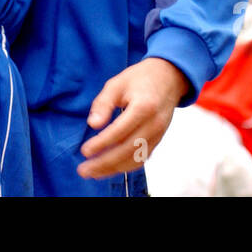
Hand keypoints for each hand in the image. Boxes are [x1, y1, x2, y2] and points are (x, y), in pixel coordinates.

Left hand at [78, 58, 190, 179]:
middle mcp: (154, 124)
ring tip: (92, 173)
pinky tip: (109, 168)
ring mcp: (158, 134)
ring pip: (135, 158)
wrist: (168, 78)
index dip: (101, 143)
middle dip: (104, 163)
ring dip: (113, 169)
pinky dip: (124, 166)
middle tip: (83, 170)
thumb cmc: (140, 79)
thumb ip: (104, 103)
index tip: (84, 151)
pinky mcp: (158, 140)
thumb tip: (93, 124)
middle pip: (127, 150)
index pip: (120, 131)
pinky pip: (141, 158)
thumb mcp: (117, 83)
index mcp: (144, 107)